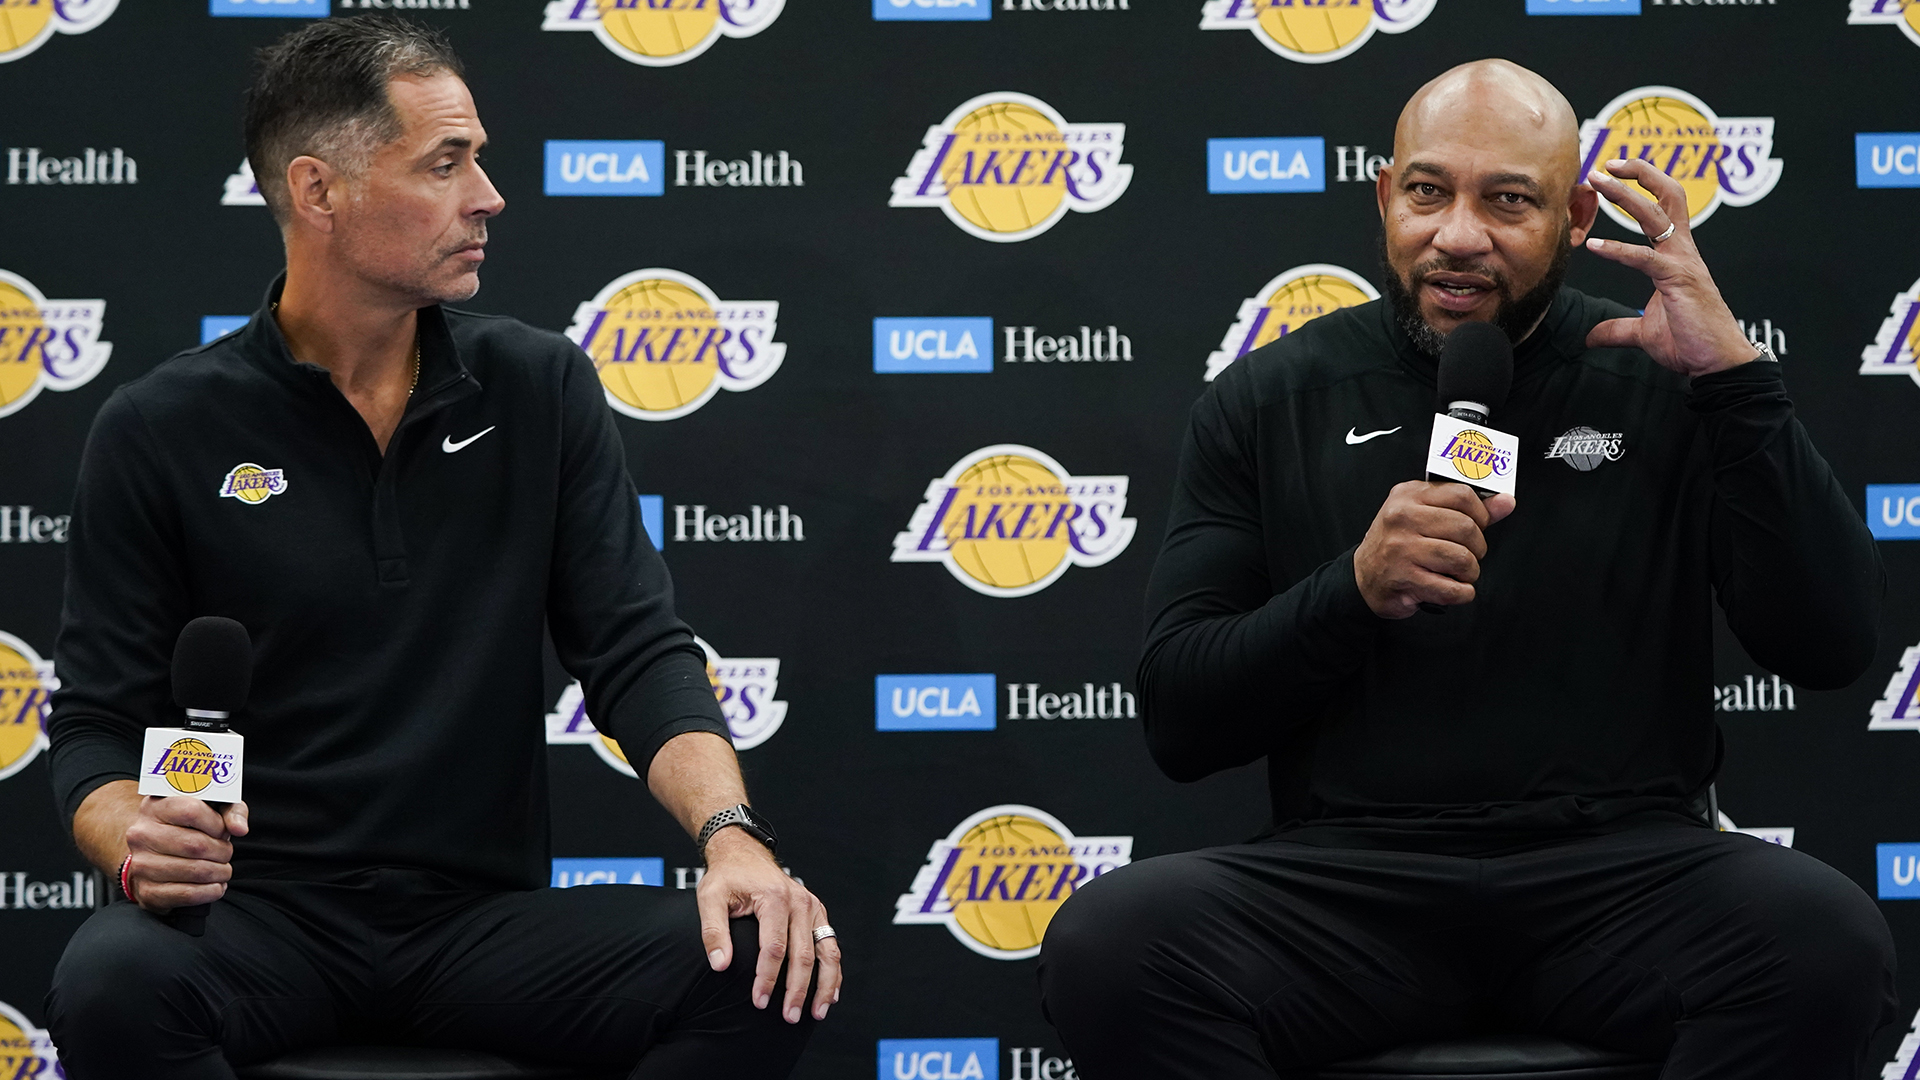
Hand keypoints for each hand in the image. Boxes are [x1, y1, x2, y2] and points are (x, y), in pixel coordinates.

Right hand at [123, 797, 247, 911]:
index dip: (216, 824)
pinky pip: (188, 894)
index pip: (192, 811)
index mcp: (155, 807)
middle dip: (223, 851)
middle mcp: (141, 835)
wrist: (156, 856)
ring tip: (222, 869)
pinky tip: (216, 885)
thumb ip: (231, 811)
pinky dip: (211, 891)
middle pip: (196, 845)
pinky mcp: (147, 891)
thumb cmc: (189, 828)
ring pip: (196, 871)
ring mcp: (141, 864)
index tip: (222, 831)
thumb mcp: (212, 808)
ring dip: (220, 872)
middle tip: (226, 853)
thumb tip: (240, 828)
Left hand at [696, 829, 841, 1023]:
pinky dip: (833, 971)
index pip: (774, 947)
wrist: (745, 854)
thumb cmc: (727, 877)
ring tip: (816, 1013)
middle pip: (804, 954)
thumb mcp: (710, 897)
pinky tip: (830, 994)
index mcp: (774, 897)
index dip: (767, 978)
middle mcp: (800, 901)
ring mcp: (813, 907)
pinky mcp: (817, 913)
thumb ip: (713, 931)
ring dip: (824, 985)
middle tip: (789, 1017)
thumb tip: (720, 964)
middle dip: (798, 990)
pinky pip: (830, 945)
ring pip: (827, 952)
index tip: (759, 1002)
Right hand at [1355, 481, 1515, 618]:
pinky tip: (1453, 589)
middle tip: (1468, 555)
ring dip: (1469, 572)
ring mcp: (1401, 548)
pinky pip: (1451, 589)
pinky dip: (1461, 594)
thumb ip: (1468, 509)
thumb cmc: (1399, 543)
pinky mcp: (1404, 578)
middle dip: (1477, 548)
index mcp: (1409, 495)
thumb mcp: (1426, 515)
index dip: (1481, 514)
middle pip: (1466, 528)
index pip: (1462, 495)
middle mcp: (1402, 518)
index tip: (1478, 526)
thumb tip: (1507, 502)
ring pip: (1462, 559)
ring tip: (1458, 573)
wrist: (1362, 577)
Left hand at [1582, 158, 1757, 375]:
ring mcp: (1682, 262)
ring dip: (1626, 195)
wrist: (1714, 362)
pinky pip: (1645, 258)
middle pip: (1667, 196)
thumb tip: (1591, 337)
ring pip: (1656, 215)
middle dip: (1639, 175)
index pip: (1664, 207)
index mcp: (1677, 254)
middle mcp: (1683, 250)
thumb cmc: (1688, 342)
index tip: (1615, 174)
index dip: (1644, 186)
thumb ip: (1617, 329)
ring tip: (1598, 181)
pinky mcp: (1678, 280)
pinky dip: (1618, 249)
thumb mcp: (1643, 332)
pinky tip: (1594, 245)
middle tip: (1604, 165)